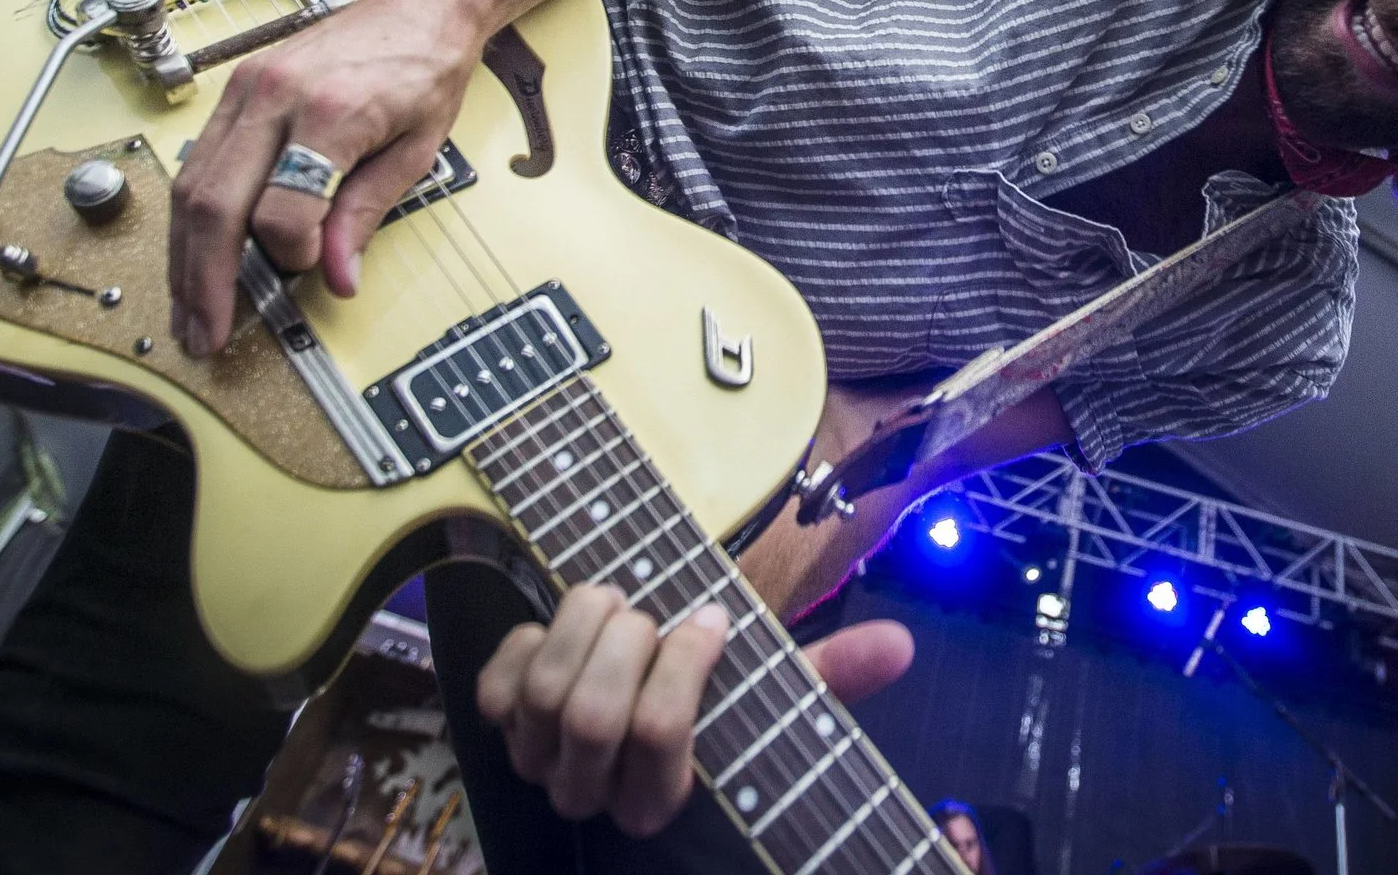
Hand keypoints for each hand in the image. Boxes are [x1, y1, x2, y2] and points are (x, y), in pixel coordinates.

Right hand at [167, 0, 483, 355]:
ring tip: (189, 311)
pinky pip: (197, 163)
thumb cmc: (427, 67)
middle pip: (215, 203)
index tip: (307, 273)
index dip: (290, 254)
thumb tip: (338, 276)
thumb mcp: (418, 149)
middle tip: (205, 333)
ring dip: (185, 257)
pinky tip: (193, 256)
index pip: (282, 208)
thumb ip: (366, 213)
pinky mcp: (235, 89)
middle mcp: (275, 95)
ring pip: (191, 186)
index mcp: (329, 110)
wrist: (423, 5)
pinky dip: (192, 218)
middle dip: (204, 279)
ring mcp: (246, 89)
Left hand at [474, 585, 914, 837]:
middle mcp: (588, 792)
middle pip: (593, 715)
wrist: (626, 713)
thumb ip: (834, 672)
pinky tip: (564, 624)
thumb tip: (899, 644)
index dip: (682, 665)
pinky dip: (529, 637)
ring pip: (542, 693)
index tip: (713, 618)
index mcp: (659, 798)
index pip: (657, 733)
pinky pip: (498, 683)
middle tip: (653, 610)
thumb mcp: (774, 693)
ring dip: (579, 627)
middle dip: (626, 644)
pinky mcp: (498, 725)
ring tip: (615, 599)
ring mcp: (534, 760)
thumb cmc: (715, 702)